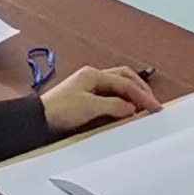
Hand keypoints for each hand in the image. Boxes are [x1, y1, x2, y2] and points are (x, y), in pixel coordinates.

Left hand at [40, 63, 162, 135]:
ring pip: (118, 86)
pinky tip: (126, 110)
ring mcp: (89, 86)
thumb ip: (113, 105)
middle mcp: (93, 77)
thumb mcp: (89, 108)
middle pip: (124, 78)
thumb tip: (131, 107)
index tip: (155, 106)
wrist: (38, 119)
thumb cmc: (59, 110)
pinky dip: (122, 101)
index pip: (125, 83)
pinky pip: (110, 95)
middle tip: (152, 104)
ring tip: (143, 107)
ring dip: (132, 94)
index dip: (142, 95)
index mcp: (94, 75)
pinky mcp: (86, 97)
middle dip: (140, 89)